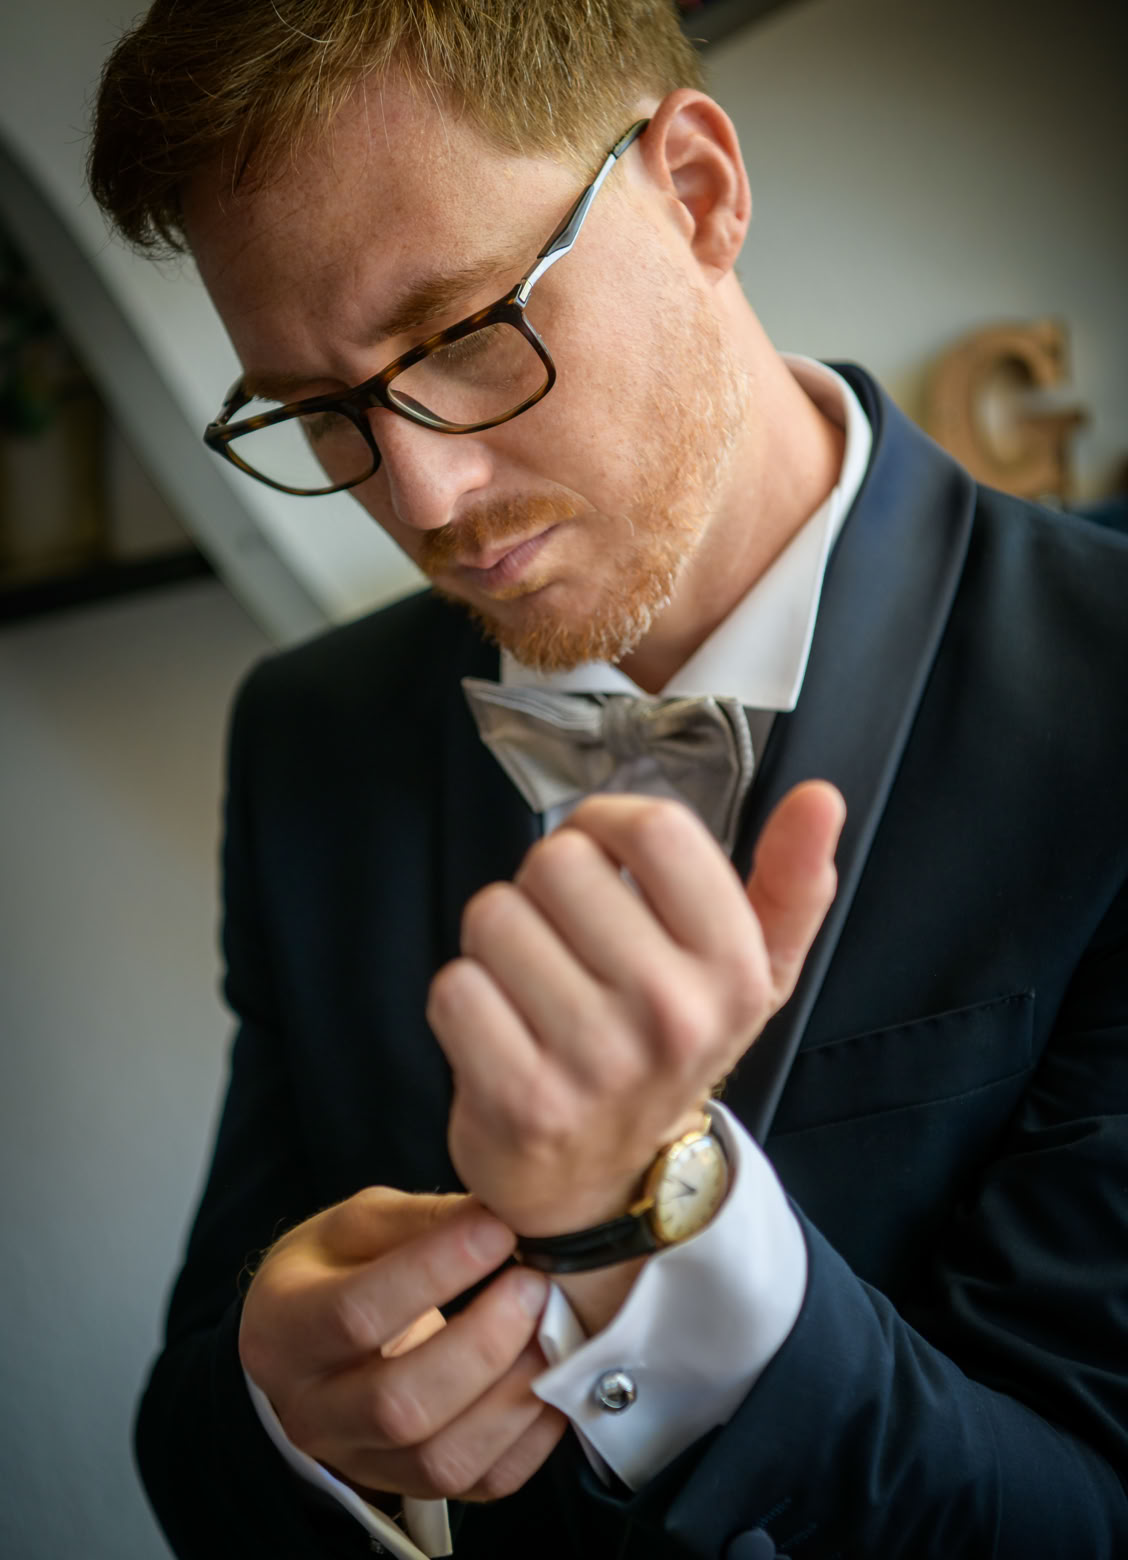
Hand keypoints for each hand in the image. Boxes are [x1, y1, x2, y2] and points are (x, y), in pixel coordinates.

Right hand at [238, 1189, 563, 1500]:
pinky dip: (532, 1436)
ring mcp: (360, 1461)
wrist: (308, 1346)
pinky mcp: (413, 1485)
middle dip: (483, 1343)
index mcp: (284, 1329)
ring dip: (515, 1393)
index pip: (354, 1313)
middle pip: (399, 1404)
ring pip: (442, 1459)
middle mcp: (312, 1411)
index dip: (434, 1271)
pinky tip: (553, 1378)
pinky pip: (482, 1484)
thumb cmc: (333, 1273)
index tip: (496, 1230)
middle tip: (533, 1285)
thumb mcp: (355, 1226)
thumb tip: (497, 1214)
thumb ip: (418, 1221)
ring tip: (552, 1329)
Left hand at [427, 781, 844, 1239]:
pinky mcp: (522, 1099)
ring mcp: (596, 1061)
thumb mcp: (749, 972)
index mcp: (733, 970)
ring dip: (499, 942)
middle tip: (566, 941)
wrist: (605, 1178)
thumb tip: (820, 798)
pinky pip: (457, 987)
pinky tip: (499, 1026)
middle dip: (545, 888)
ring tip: (532, 982)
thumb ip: (791, 880)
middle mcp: (673, 1015)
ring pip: (496, 916)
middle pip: (559, 863)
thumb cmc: (668, 1047)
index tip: (603, 856)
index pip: (655, 828)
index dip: (607, 823)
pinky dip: (465, 997)